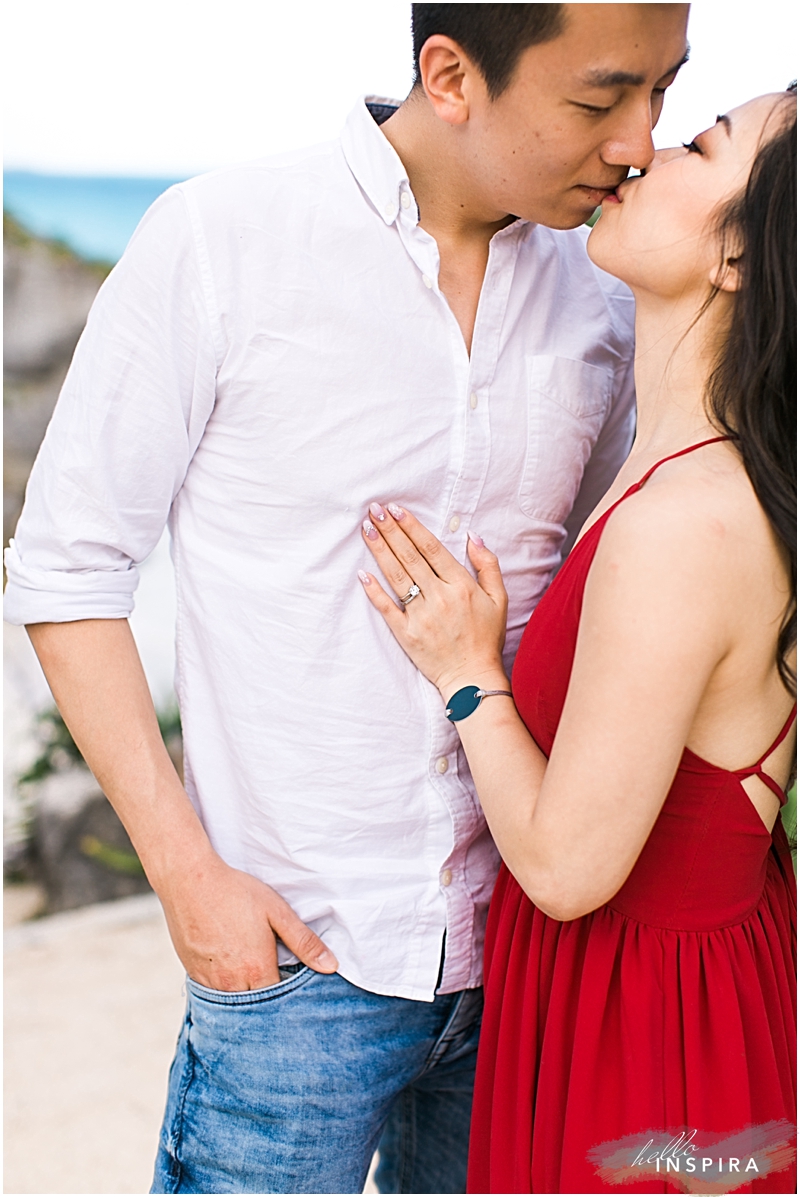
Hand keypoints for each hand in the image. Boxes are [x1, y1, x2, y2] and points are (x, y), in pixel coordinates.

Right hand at [159, 851, 337, 991]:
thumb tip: (331, 966)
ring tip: (252, 974)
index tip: (293, 985)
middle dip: (268, 1001)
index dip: (290, 997)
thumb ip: (304, 942)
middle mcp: (231, 983)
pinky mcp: (192, 974)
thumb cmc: (235, 892)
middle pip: (256, 1008)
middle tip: (274, 979)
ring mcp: (209, 982)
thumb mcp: (276, 912)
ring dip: (245, 996)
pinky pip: (213, 994)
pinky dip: (225, 988)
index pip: (280, 1002)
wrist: (189, 880)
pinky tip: (230, 968)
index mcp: (256, 970)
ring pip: (233, 1004)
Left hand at [359, 502, 508, 697]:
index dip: (412, 527)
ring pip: (397, 576)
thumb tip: (472, 536)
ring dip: (380, 551)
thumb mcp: (499, 598)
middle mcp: (440, 597)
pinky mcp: (406, 634)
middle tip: (374, 510)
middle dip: (391, 531)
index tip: (396, 509)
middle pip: (410, 557)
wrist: (473, 678)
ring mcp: (421, 616)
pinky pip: (387, 608)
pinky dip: (374, 591)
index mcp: (461, 586)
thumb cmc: (486, 638)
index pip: (431, 549)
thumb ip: (488, 565)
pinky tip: (363, 573)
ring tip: (366, 530)